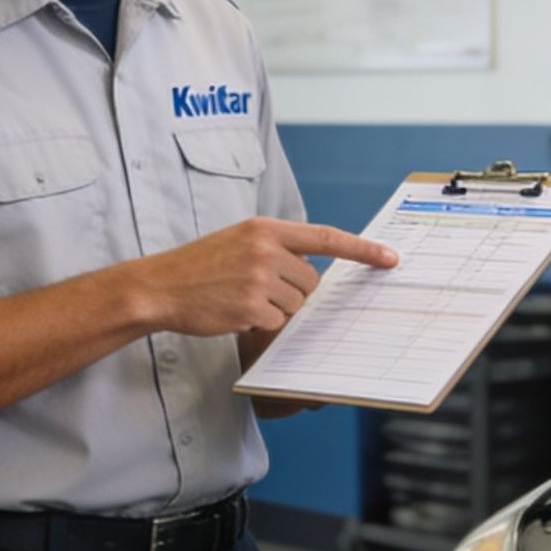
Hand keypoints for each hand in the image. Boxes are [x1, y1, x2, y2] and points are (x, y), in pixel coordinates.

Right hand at [136, 217, 398, 337]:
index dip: (363, 250)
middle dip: (294, 291)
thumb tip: (314, 275)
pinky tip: (234, 312)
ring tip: (240, 298)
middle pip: (311, 282)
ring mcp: (258, 280)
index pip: (326, 238)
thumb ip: (277, 249)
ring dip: (275, 308)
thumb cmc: (201, 266)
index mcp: (266, 229)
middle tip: (258, 288)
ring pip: (296, 305)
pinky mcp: (250, 308)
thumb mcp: (240, 241)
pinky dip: (259, 322)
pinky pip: (276, 322)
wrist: (160, 286)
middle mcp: (266, 250)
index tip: (391, 258)